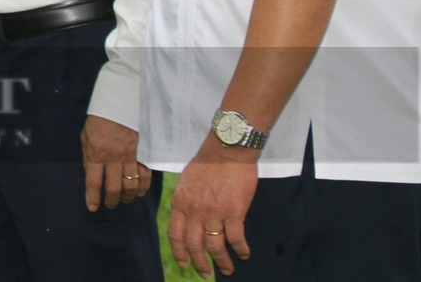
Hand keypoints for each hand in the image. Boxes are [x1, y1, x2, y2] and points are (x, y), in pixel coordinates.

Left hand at [81, 115, 151, 209]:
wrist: (120, 104)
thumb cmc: (99, 120)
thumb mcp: (86, 137)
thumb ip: (89, 156)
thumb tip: (92, 176)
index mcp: (96, 153)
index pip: (93, 181)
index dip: (93, 197)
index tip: (93, 208)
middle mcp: (113, 158)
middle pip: (113, 187)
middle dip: (111, 200)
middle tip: (110, 204)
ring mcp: (130, 156)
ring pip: (131, 184)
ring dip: (127, 196)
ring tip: (124, 200)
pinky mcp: (143, 154)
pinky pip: (145, 175)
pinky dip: (143, 187)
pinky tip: (139, 192)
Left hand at [168, 140, 258, 276]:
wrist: (227, 151)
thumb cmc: (207, 163)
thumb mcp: (187, 182)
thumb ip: (186, 201)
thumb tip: (188, 218)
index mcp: (180, 202)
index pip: (175, 234)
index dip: (180, 252)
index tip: (184, 264)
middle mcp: (194, 211)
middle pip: (194, 245)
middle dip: (200, 263)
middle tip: (205, 274)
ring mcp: (214, 213)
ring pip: (215, 246)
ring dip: (221, 261)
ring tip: (227, 269)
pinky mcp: (234, 212)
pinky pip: (236, 238)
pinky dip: (240, 249)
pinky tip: (244, 254)